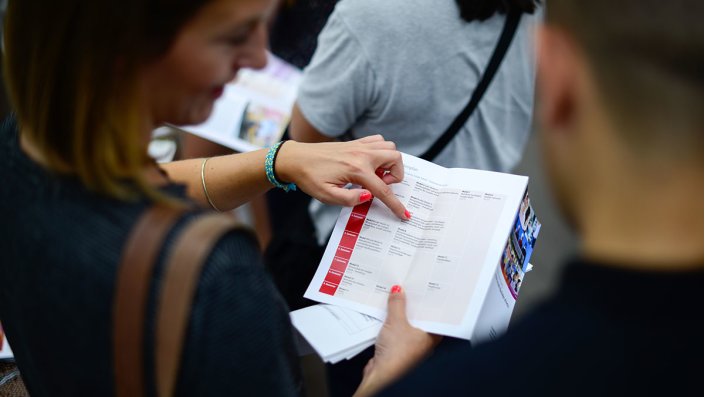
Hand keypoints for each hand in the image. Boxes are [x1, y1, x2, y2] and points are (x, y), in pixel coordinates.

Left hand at [276, 135, 409, 219]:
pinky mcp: (355, 142)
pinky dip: (381, 151)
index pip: (382, 189)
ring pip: (390, 147)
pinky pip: (378, 140)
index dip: (395, 204)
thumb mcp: (326, 196)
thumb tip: (369, 196)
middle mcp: (361, 154)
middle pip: (395, 159)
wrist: (296, 159)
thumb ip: (349, 199)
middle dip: (396, 175)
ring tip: (375, 175)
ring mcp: (359, 146)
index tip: (404, 214)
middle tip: (380, 185)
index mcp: (356, 169)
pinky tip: (370, 163)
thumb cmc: (309, 178)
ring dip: (389, 162)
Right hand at [353, 286, 439, 396]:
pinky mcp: (396, 349)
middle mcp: (423, 342)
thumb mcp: (396, 322)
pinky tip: (384, 317)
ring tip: (393, 300)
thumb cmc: (397, 356)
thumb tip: (398, 291)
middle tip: (405, 290)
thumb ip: (397, 305)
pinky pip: (395, 332)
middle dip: (410, 306)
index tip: (422, 289)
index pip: (433, 314)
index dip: (428, 301)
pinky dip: (390, 324)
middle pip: (418, 318)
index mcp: (431, 335)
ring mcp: (410, 346)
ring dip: (398, 314)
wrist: (381, 376)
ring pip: (406, 325)